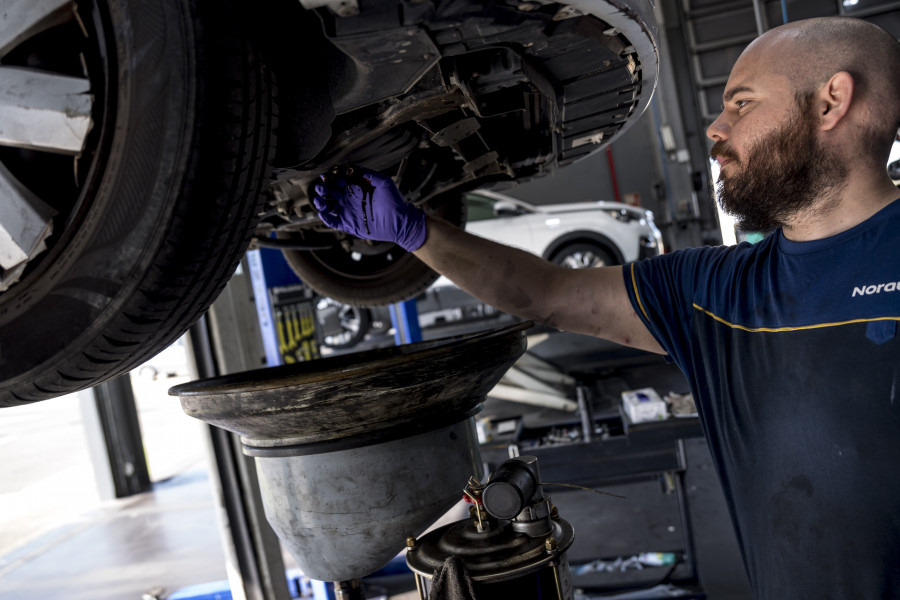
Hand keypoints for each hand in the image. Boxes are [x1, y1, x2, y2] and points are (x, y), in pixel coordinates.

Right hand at [312, 166, 426, 251]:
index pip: (337, 181)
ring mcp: (347, 212)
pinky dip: (326, 218)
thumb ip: (368, 173)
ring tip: (320, 200)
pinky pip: (333, 221)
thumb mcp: (383, 182)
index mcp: (355, 188)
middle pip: (329, 193)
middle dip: (322, 189)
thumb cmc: (393, 200)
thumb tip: (353, 167)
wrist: (400, 220)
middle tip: (322, 187)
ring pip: (328, 206)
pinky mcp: (348, 224)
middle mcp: (348, 199)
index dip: (331, 178)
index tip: (328, 176)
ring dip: (320, 202)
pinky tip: (323, 213)